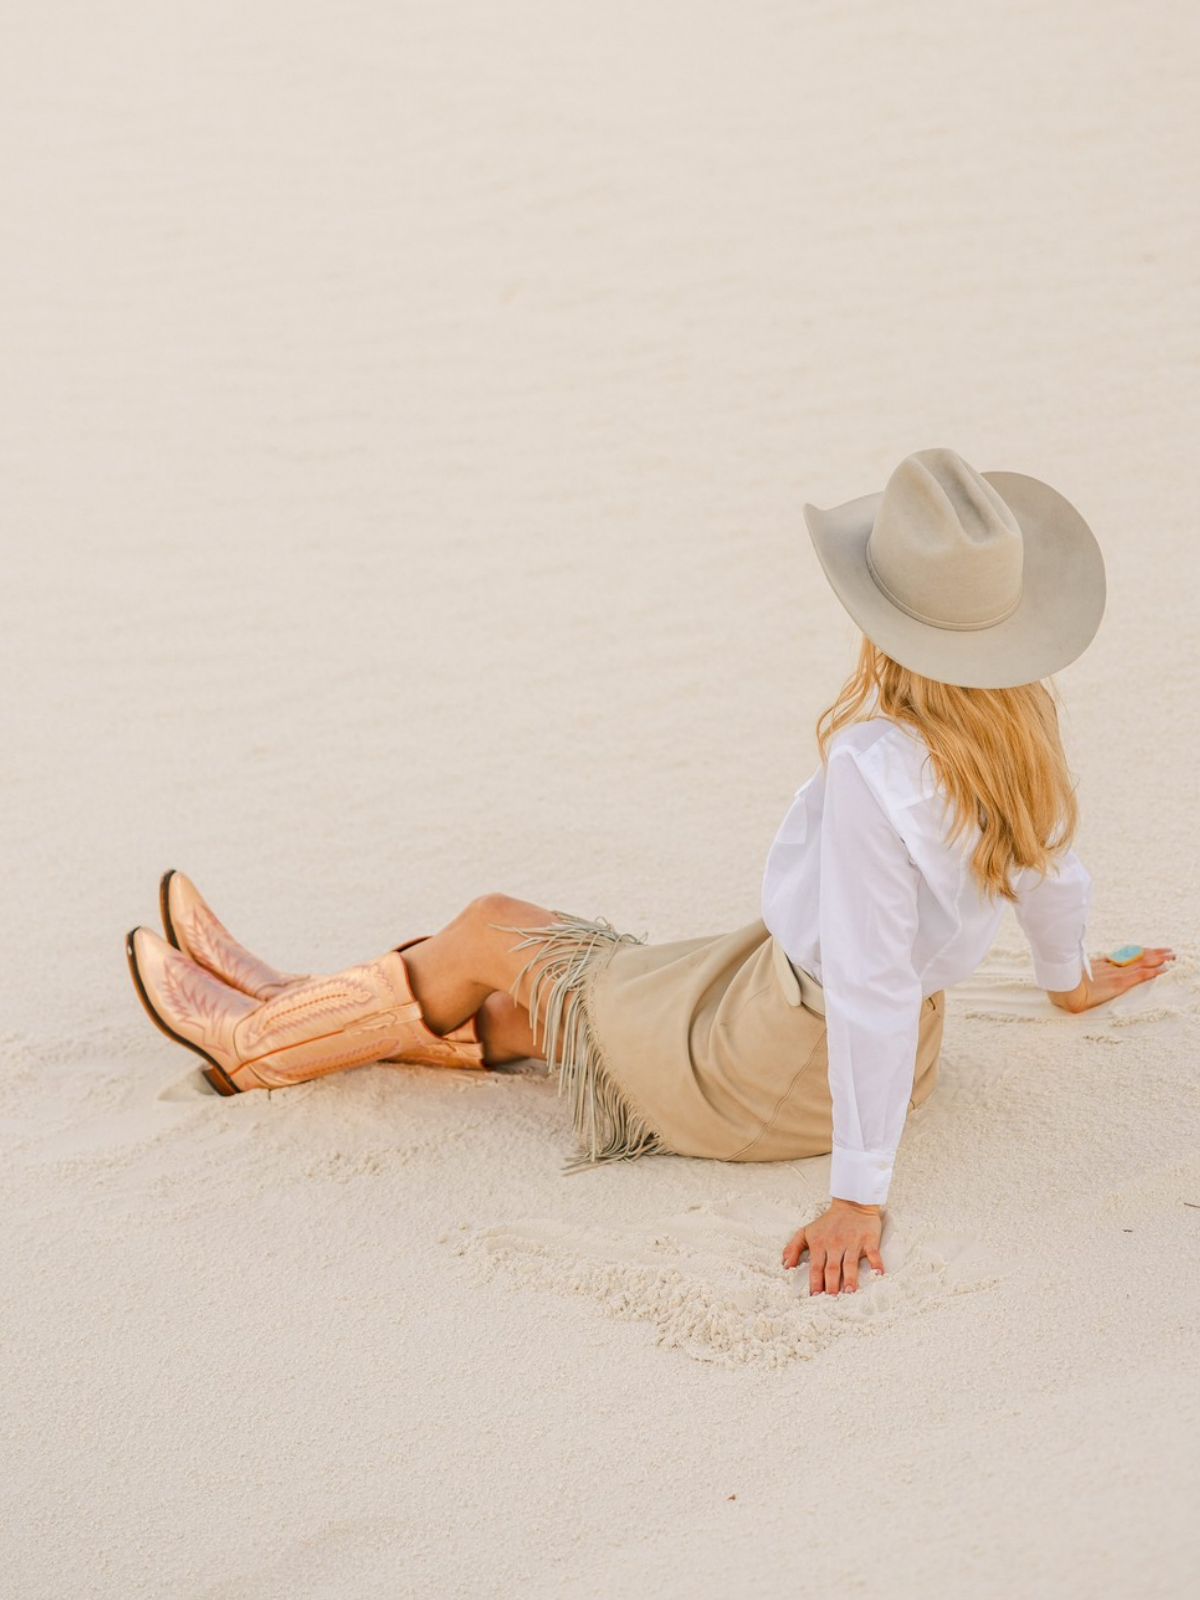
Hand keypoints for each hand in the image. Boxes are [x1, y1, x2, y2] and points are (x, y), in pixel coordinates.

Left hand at [781, 1198, 883, 1294]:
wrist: (851, 1203)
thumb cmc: (828, 1222)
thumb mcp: (806, 1231)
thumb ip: (793, 1248)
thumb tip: (785, 1266)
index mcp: (820, 1244)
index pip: (816, 1266)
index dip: (815, 1281)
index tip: (815, 1296)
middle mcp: (835, 1244)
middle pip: (832, 1267)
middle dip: (831, 1284)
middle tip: (831, 1299)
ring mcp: (852, 1242)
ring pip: (850, 1262)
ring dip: (850, 1277)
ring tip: (849, 1292)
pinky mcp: (868, 1239)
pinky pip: (872, 1253)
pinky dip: (876, 1263)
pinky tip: (878, 1274)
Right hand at [1048, 945, 1174, 1013]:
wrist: (1063, 990)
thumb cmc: (1065, 985)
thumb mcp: (1076, 974)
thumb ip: (1083, 972)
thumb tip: (1084, 971)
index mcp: (1101, 965)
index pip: (1125, 956)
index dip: (1139, 952)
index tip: (1150, 949)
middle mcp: (1110, 966)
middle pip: (1136, 956)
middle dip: (1153, 953)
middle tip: (1168, 950)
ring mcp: (1115, 974)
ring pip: (1141, 963)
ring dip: (1158, 959)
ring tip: (1172, 956)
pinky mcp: (1118, 983)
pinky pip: (1139, 975)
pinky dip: (1152, 972)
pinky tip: (1162, 970)